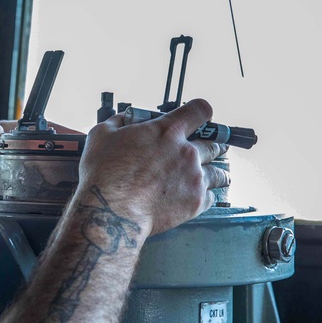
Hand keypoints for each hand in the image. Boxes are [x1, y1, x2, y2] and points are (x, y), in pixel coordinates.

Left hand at [0, 119, 82, 214]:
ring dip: (60, 170)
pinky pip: (35, 179)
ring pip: (43, 164)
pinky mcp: (13, 179)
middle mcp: (11, 145)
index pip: (41, 129)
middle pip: (47, 146)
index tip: (81, 139)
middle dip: (68, 152)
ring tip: (80, 177)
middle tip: (87, 160)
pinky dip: (48, 184)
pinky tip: (59, 192)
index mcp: (5, 133)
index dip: (63, 133)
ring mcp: (14, 163)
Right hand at [77, 99, 228, 236]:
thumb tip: (125, 119)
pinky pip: (211, 197)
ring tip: (217, 175)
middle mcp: (187, 152)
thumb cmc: (105, 174)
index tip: (201, 117)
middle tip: (211, 150)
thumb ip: (119, 122)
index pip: (199, 111)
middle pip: (215, 145)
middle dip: (214, 146)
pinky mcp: (195, 202)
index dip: (201, 112)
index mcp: (167, 131)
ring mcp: (194, 178)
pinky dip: (207, 196)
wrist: (112, 211)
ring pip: (219, 173)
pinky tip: (201, 196)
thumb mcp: (102, 135)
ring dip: (217, 172)